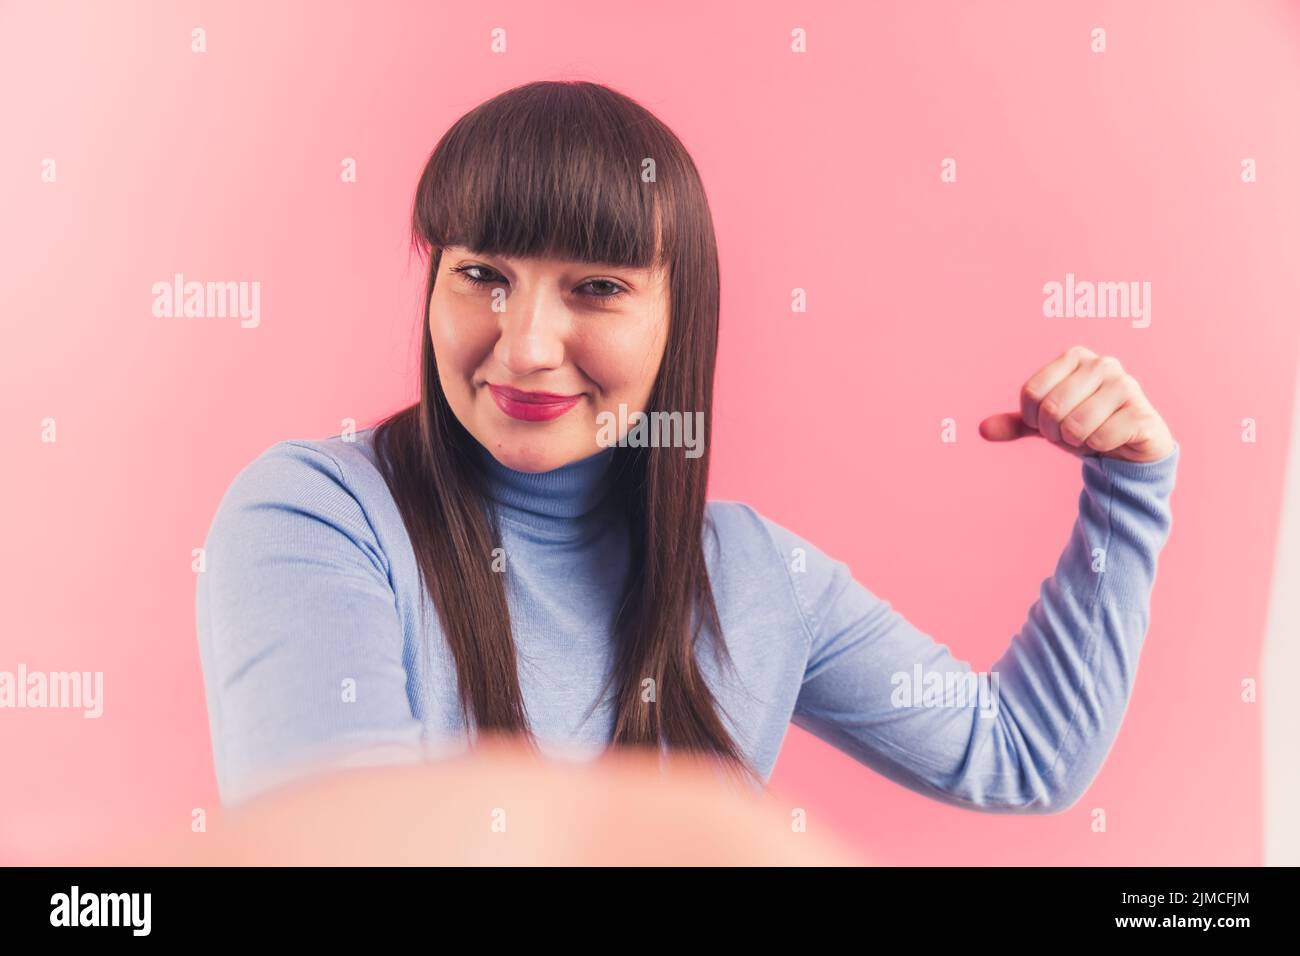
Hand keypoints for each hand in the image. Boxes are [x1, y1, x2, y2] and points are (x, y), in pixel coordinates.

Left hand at [978, 345, 1174, 462]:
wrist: (1129, 445)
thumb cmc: (1085, 426)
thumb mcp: (1046, 424)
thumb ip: (1016, 424)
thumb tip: (982, 429)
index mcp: (1076, 357)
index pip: (1031, 393)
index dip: (1033, 419)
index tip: (1051, 423)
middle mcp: (1103, 363)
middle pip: (1051, 408)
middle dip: (1055, 432)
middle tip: (1072, 433)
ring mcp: (1126, 385)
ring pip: (1075, 425)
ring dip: (1077, 441)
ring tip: (1091, 435)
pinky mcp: (1142, 412)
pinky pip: (1100, 437)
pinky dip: (1099, 447)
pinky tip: (1113, 440)